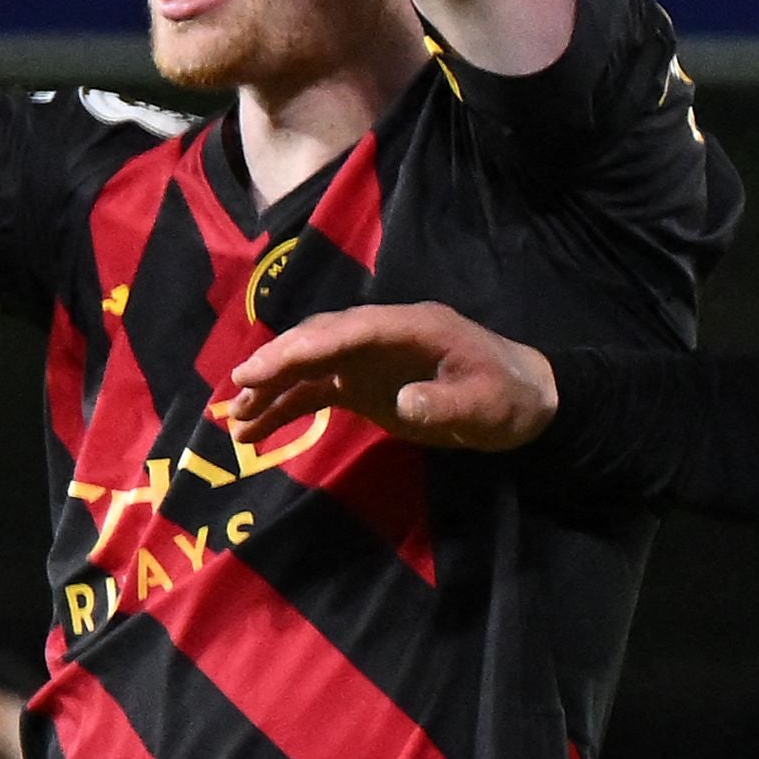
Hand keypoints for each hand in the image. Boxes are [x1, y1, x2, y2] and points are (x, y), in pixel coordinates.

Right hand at [223, 301, 558, 452]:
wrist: (523, 401)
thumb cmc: (509, 397)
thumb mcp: (488, 405)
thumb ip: (447, 404)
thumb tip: (404, 402)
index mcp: (411, 327)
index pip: (348, 330)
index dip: (305, 346)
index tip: (266, 366)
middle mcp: (380, 335)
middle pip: (319, 339)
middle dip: (276, 362)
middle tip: (239, 389)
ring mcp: (368, 359)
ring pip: (309, 364)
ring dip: (271, 387)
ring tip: (235, 418)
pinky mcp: (362, 384)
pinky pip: (314, 390)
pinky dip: (284, 406)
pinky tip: (253, 431)